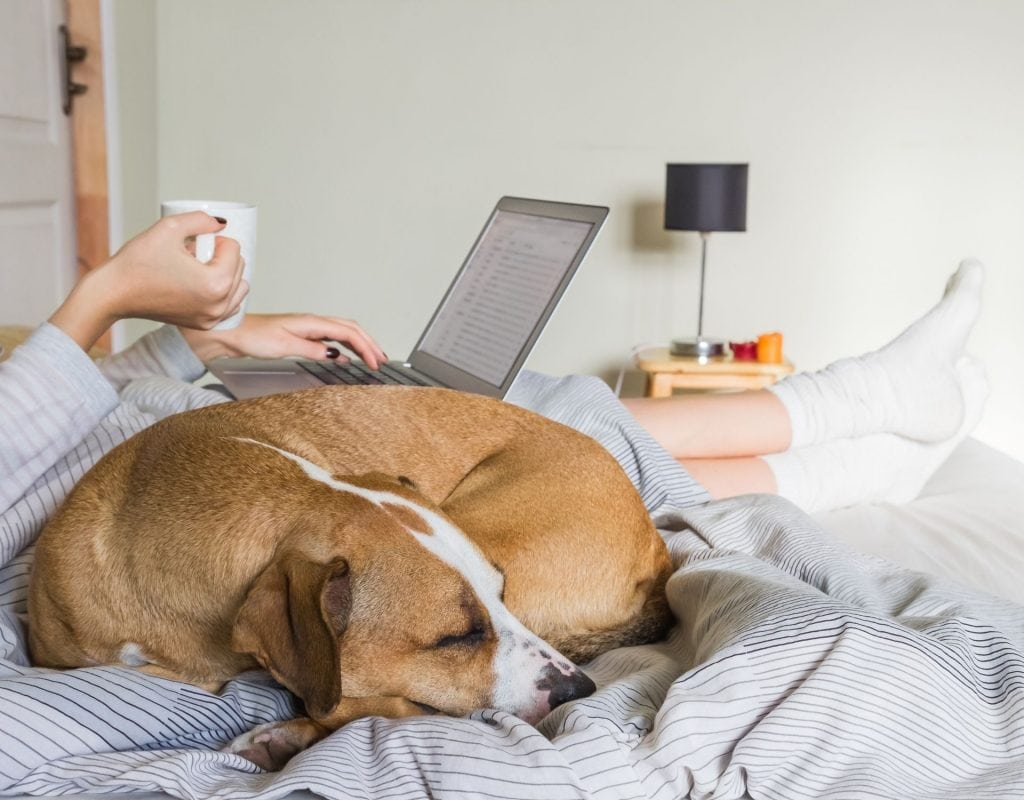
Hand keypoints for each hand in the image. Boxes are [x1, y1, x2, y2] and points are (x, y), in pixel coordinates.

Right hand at [49, 213, 246, 350]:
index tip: (193, 242)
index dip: (215, 239)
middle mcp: (219, 306)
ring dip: (225, 273)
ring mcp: (212, 319)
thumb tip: (222, 223)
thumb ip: (201, 219)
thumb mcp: (169, 228)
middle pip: (240, 268)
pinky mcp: (204, 325)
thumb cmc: (137, 263)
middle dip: (220, 256)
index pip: (235, 249)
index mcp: (216, 284)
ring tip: (196, 268)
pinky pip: (229, 305)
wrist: (113, 293)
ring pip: (239, 288)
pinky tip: (201, 283)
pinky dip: (223, 292)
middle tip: (192, 253)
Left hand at [180, 313, 386, 368]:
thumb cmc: (250, 337)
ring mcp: (307, 329)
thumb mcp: (282, 345)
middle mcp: (312, 323)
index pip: (349, 332)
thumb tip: (334, 353)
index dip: (366, 347)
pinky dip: (344, 347)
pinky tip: (345, 357)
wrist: (229, 333)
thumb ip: (310, 348)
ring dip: (360, 344)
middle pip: (351, 330)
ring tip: (372, 357)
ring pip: (343, 332)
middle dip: (370, 344)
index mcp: (311, 322)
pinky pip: (330, 338)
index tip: (376, 362)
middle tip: (382, 360)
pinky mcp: (301, 336)